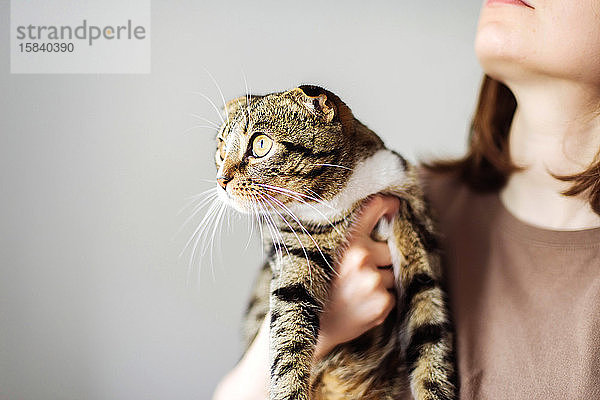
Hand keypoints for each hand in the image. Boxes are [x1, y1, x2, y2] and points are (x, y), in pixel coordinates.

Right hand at [314, 196, 399, 359]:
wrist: (312, 327)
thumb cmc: (317, 286)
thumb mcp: (322, 254)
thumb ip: (346, 238)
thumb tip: (374, 215)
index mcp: (346, 240)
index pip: (374, 207)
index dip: (388, 205)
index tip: (393, 208)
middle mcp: (361, 256)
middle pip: (390, 249)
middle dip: (381, 260)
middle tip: (359, 273)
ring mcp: (373, 280)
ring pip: (393, 274)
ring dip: (381, 283)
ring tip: (356, 292)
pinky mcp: (383, 302)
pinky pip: (393, 295)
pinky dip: (381, 301)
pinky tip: (361, 305)